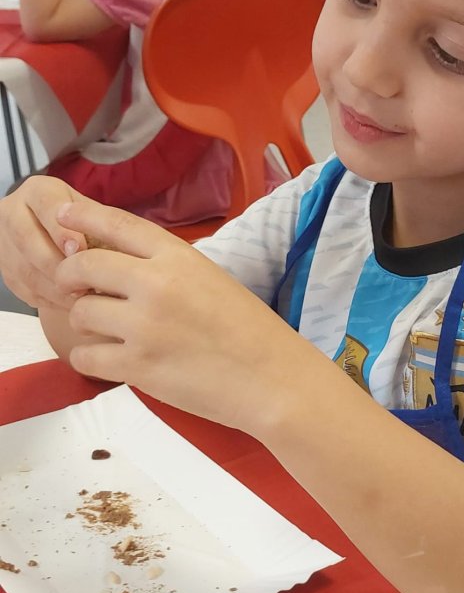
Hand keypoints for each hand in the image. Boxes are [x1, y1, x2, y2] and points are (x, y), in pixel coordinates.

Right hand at [0, 177, 88, 308]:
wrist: (53, 235)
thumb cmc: (80, 223)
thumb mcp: (90, 212)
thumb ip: (99, 225)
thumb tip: (118, 254)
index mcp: (38, 191)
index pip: (45, 205)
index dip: (61, 230)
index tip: (79, 250)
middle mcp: (13, 212)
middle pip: (28, 240)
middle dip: (58, 264)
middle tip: (86, 282)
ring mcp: (5, 244)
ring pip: (26, 270)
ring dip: (57, 289)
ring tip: (86, 298)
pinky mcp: (6, 272)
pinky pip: (27, 290)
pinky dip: (52, 301)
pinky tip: (74, 305)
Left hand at [55, 200, 308, 431]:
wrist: (272, 379)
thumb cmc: (249, 331)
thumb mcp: (211, 278)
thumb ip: (167, 267)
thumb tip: (119, 263)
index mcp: (179, 257)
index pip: (117, 224)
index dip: (83, 215)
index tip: (62, 213)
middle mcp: (156, 284)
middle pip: (83, 265)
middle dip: (69, 275)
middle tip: (74, 288)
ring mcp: (145, 326)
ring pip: (80, 312)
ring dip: (83, 321)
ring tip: (105, 331)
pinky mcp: (138, 366)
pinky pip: (84, 355)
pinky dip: (89, 357)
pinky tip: (108, 359)